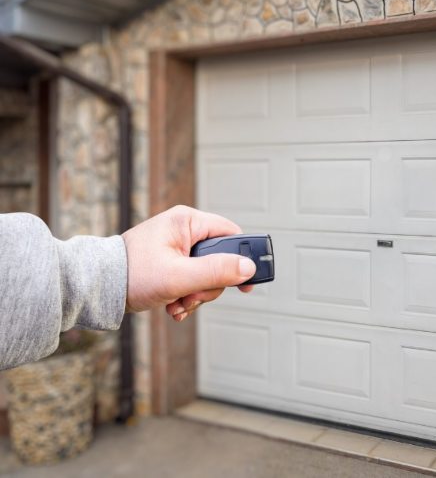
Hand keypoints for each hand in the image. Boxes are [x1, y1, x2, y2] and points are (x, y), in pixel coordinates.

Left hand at [121, 205, 255, 320]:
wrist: (97, 288)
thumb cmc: (130, 274)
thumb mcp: (179, 276)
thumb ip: (216, 271)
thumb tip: (248, 268)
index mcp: (187, 221)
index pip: (231, 234)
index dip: (242, 258)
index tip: (246, 282)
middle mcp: (184, 230)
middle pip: (220, 259)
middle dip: (209, 285)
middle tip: (192, 296)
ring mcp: (177, 247)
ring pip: (207, 274)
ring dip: (197, 295)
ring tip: (178, 303)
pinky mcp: (171, 262)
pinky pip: (193, 280)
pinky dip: (187, 296)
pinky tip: (173, 305)